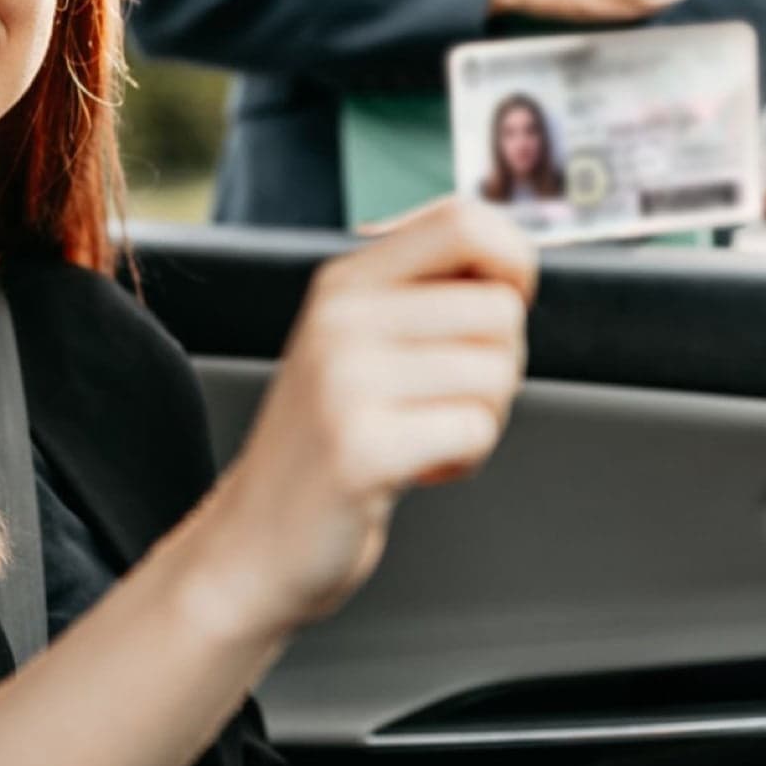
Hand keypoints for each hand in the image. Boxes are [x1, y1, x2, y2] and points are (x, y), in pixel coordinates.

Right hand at [187, 199, 535, 638]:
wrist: (252, 544)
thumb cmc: (322, 447)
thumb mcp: (352, 346)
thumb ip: (418, 297)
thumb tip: (513, 261)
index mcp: (343, 283)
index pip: (462, 221)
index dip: (513, 260)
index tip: (503, 303)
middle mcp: (341, 320)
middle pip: (500, 308)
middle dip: (499, 365)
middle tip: (444, 399)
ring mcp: (347, 382)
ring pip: (497, 373)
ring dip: (481, 418)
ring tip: (422, 435)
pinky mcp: (364, 448)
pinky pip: (476, 431)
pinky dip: (463, 459)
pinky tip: (417, 468)